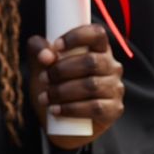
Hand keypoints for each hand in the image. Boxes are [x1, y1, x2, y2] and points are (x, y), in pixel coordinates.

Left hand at [27, 25, 124, 149]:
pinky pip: (96, 108)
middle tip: (43, 78)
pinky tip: (55, 109)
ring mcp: (115, 88)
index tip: (56, 45)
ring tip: (45, 96)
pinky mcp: (114, 109)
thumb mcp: (40, 64)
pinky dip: (71, 109)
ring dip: (63, 91)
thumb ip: (37, 50)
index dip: (77, 36)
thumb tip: (46, 56)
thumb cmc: (53, 84)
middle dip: (61, 70)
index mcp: (98, 48)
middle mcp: (111, 66)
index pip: (97, 33)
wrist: (60, 120)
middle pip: (91, 61)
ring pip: (92, 85)